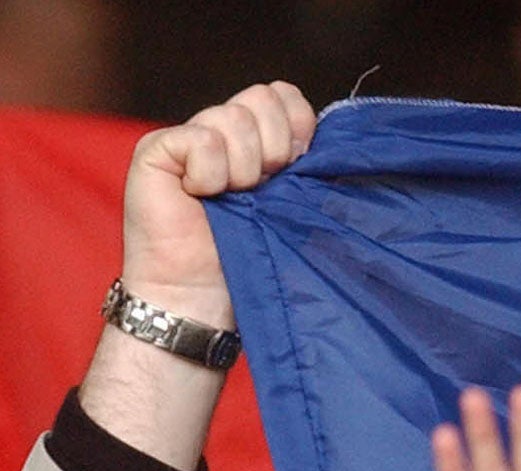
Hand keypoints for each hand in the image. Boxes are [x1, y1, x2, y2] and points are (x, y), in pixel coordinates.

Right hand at [79, 82, 315, 470]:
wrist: (204, 298)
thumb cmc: (252, 261)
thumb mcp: (293, 209)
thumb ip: (307, 168)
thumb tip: (337, 139)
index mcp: (258, 142)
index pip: (283, 94)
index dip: (297, 126)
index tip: (295, 170)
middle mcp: (222, 133)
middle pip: (261, 97)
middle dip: (275, 148)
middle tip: (261, 191)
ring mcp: (186, 138)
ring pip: (231, 117)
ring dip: (243, 169)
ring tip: (230, 200)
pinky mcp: (156, 150)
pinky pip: (201, 139)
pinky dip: (209, 173)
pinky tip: (200, 197)